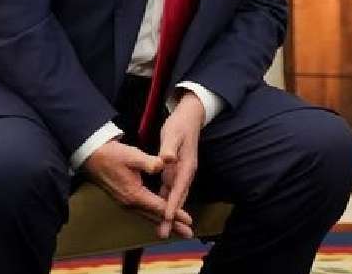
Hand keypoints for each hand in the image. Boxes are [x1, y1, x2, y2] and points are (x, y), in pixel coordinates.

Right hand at [83, 139, 193, 237]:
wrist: (91, 157)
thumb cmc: (112, 155)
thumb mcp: (132, 155)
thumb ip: (148, 162)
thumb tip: (163, 164)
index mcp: (134, 194)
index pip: (159, 207)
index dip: (175, 214)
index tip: (189, 221)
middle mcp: (130, 203)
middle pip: (155, 217)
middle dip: (173, 225)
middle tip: (189, 234)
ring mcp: (126, 203)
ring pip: (149, 216)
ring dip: (164, 223)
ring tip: (179, 230)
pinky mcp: (124, 200)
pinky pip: (143, 212)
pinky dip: (154, 217)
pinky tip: (160, 218)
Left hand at [156, 91, 204, 238]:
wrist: (190, 118)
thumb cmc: (180, 125)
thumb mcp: (173, 134)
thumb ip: (169, 148)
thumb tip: (167, 159)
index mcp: (185, 166)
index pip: (178, 188)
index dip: (172, 203)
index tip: (166, 217)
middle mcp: (186, 173)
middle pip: (178, 198)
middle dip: (172, 217)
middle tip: (164, 233)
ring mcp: (181, 174)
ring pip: (174, 198)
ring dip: (169, 215)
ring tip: (163, 231)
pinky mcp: (176, 173)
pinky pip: (171, 193)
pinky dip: (166, 205)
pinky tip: (161, 214)